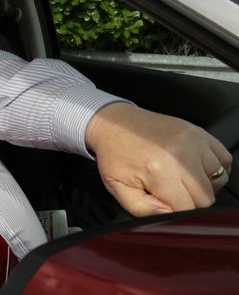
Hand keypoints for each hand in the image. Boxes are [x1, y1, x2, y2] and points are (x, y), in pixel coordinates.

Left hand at [86, 102, 232, 216]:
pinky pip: (224, 160)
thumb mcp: (117, 186)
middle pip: (205, 197)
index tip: (162, 201)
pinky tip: (193, 167)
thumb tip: (167, 215)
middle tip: (168, 189)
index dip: (175, 211)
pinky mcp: (200, 132)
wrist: (114, 123)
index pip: (187, 208)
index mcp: (159, 170)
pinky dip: (214, 168)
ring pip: (218, 180)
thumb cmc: (115, 153)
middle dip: (188, 200)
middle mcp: (181, 155)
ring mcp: (193, 141)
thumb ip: (141, 208)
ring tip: (179, 177)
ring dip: (202, 184)